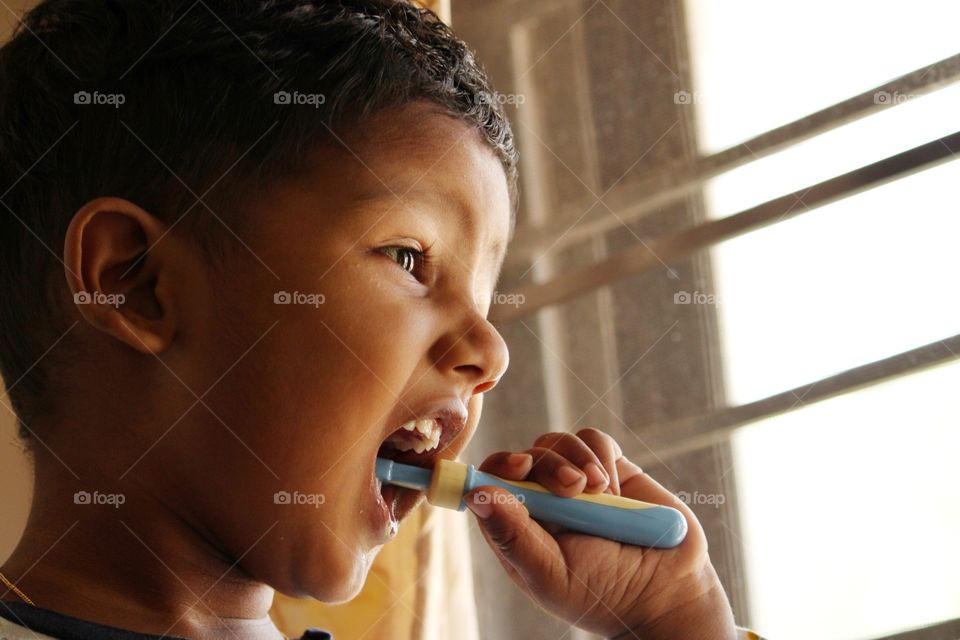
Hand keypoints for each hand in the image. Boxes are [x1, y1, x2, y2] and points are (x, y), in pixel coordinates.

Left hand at [464, 428, 736, 639]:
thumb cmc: (602, 594)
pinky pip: (592, 438)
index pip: (489, 481)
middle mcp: (541, 500)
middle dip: (549, 465)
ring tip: (600, 491)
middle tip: (574, 488)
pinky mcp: (608, 466)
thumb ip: (513, 535)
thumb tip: (475, 495)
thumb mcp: (551, 573)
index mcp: (517, 527)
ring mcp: (574, 481)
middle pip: (527, 456)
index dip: (498, 466)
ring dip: (577, 459)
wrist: (667, 590)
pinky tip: (615, 489)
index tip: (520, 467)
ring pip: (557, 441)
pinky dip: (601, 455)